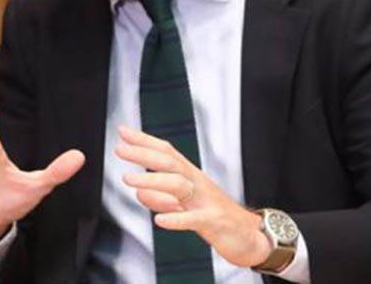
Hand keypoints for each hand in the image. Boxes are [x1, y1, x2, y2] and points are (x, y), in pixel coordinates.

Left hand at [115, 126, 270, 267]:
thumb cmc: (216, 218)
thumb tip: (139, 194)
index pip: (166, 153)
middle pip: (169, 163)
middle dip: (143, 154)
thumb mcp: (186, 208)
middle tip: (120, 149)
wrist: (251, 238)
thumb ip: (163, 200)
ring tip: (128, 180)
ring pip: (178, 185)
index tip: (123, 131)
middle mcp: (198, 184)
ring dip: (151, 181)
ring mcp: (206, 201)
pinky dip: (176, 219)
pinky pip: (194, 218)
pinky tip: (159, 220)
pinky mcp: (214, 221)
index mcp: (191, 177)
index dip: (145, 141)